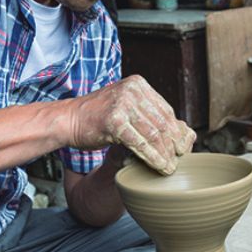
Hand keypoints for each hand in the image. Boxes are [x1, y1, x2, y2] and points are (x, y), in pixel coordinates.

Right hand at [68, 75, 194, 174]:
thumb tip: (180, 131)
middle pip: (162, 121)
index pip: (165, 109)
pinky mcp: (115, 121)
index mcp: (138, 84)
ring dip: (164, 154)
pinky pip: (140, 143)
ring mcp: (123, 104)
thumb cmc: (97, 117)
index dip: (176, 130)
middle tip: (179, 159)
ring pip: (153, 134)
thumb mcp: (125, 108)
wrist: (68, 119)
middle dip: (173, 144)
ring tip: (170, 167)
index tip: (183, 146)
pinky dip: (152, 157)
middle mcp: (132, 90)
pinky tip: (159, 167)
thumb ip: (147, 115)